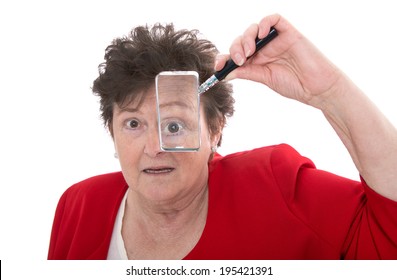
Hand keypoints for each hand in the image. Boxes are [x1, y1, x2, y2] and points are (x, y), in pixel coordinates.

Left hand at [216, 14, 344, 108]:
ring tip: (248, 53)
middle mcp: (264, 48)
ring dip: (246, 38)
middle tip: (238, 60)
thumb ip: (245, 72)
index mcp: (257, 60)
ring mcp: (276, 39)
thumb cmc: (293, 84)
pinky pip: (274, 19)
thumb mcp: (264, 78)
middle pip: (242, 40)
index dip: (224, 57)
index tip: (217, 67)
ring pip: (254, 28)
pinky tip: (262, 34)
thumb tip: (224, 73)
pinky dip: (265, 23)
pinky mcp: (289, 32)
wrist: (316, 88)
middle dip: (235, 48)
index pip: (236, 53)